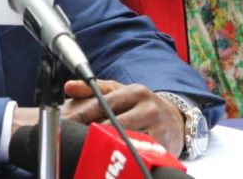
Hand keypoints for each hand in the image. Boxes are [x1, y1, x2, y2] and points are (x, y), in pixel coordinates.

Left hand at [60, 79, 184, 156]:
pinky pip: (138, 153)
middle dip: (92, 131)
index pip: (103, 104)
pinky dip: (123, 154)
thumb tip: (68, 87)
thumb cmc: (140, 105)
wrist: (174, 120)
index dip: (83, 114)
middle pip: (113, 123)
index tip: (67, 122)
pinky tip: (112, 155)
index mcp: (135, 92)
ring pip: (125, 140)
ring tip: (91, 147)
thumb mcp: (118, 92)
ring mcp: (159, 129)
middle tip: (75, 137)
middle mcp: (149, 109)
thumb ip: (92, 89)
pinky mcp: (164, 147)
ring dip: (107, 144)